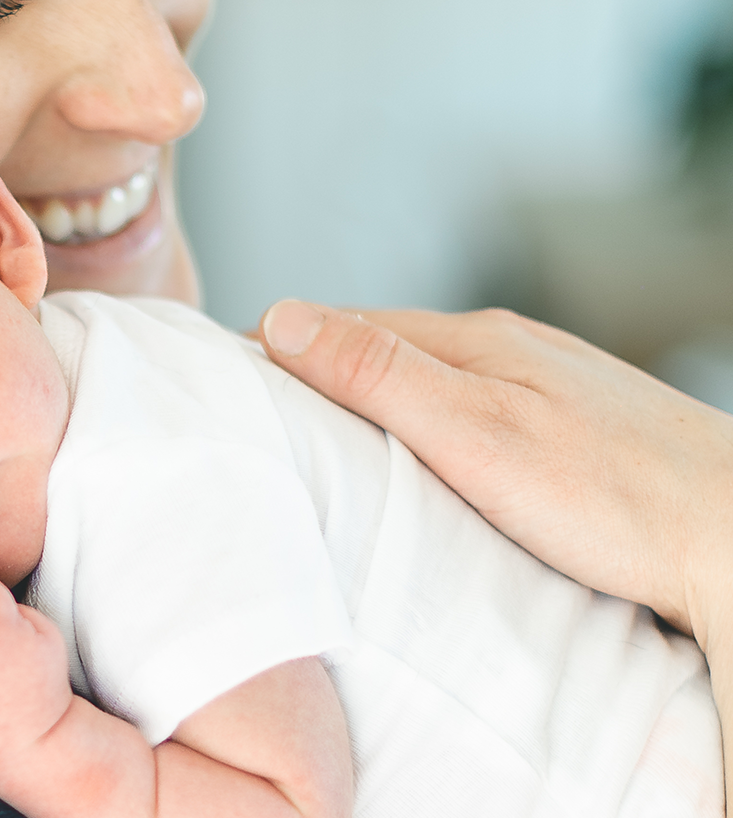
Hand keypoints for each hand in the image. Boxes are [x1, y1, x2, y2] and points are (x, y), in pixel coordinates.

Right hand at [258, 300, 732, 654]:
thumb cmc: (618, 502)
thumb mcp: (475, 437)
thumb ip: (378, 376)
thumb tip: (280, 316)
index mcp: (477, 341)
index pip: (339, 325)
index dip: (267, 349)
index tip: (199, 377)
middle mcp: (510, 351)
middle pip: (380, 352)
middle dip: (306, 376)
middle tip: (232, 417)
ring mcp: (545, 391)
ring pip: (426, 388)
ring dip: (363, 409)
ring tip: (302, 447)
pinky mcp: (572, 435)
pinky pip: (468, 419)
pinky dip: (418, 436)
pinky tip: (411, 473)